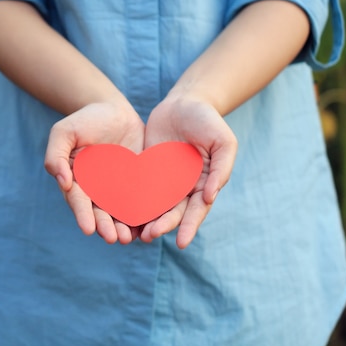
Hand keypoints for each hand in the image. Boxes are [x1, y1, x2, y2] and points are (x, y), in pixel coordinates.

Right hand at [45, 99, 144, 243]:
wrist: (113, 110)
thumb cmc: (84, 120)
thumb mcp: (64, 132)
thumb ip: (56, 155)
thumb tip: (62, 181)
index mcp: (76, 181)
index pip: (78, 201)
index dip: (83, 215)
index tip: (88, 229)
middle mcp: (95, 190)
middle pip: (100, 212)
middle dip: (105, 227)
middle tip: (113, 238)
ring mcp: (116, 189)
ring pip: (119, 212)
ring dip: (123, 227)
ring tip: (128, 238)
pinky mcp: (136, 183)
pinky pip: (140, 201)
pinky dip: (143, 215)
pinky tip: (148, 225)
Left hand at [139, 96, 237, 248]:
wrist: (184, 102)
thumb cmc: (209, 121)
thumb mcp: (223, 142)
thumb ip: (221, 169)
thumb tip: (210, 197)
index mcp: (204, 184)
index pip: (196, 210)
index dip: (189, 227)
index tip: (181, 243)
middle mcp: (183, 187)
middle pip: (173, 212)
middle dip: (163, 225)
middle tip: (151, 235)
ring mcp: (164, 180)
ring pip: (154, 205)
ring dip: (146, 220)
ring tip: (136, 232)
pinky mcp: (146, 170)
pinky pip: (138, 188)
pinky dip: (132, 201)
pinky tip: (121, 211)